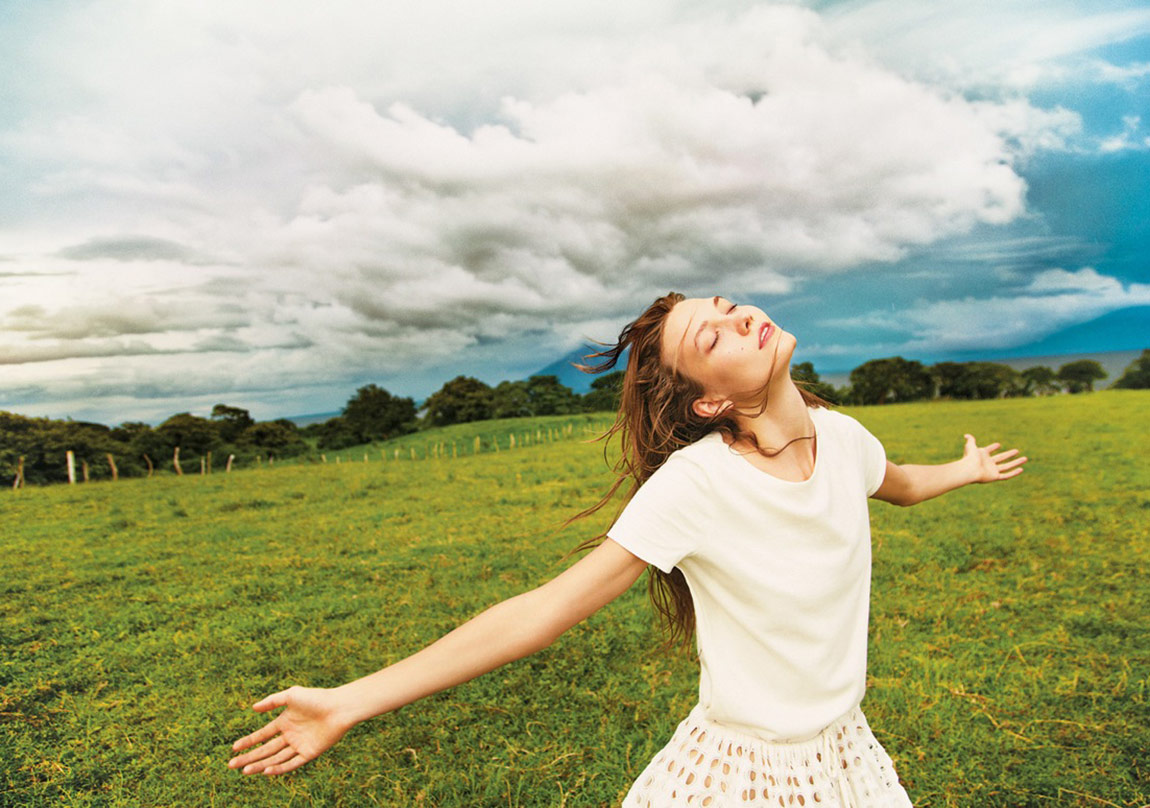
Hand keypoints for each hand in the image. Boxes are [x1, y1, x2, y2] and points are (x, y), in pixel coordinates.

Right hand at [228, 685, 353, 775]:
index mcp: (285, 722)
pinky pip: (292, 764)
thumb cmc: (317, 698)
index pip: (262, 735)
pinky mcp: (310, 753)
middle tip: (231, 765)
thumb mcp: (292, 695)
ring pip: (275, 758)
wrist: (339, 707)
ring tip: (244, 771)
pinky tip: (266, 771)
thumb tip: (253, 708)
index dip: (248, 742)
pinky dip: (279, 768)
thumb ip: (272, 701)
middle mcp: (290, 735)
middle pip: (265, 749)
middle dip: (249, 757)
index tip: (233, 748)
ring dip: (260, 765)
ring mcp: (299, 745)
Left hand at [962, 433, 1026, 483]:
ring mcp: (992, 470)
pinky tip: (1021, 469)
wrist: (970, 469)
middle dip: (1009, 454)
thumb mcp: (970, 446)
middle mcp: (988, 463)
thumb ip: (970, 440)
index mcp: (982, 456)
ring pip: (1007, 466)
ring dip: (1016, 462)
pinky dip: (1014, 473)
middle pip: (1001, 458)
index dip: (992, 447)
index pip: (988, 451)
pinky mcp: (995, 477)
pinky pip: (1006, 475)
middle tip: (1017, 451)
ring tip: (1025, 458)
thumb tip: (966, 435)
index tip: (998, 444)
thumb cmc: (970, 457)